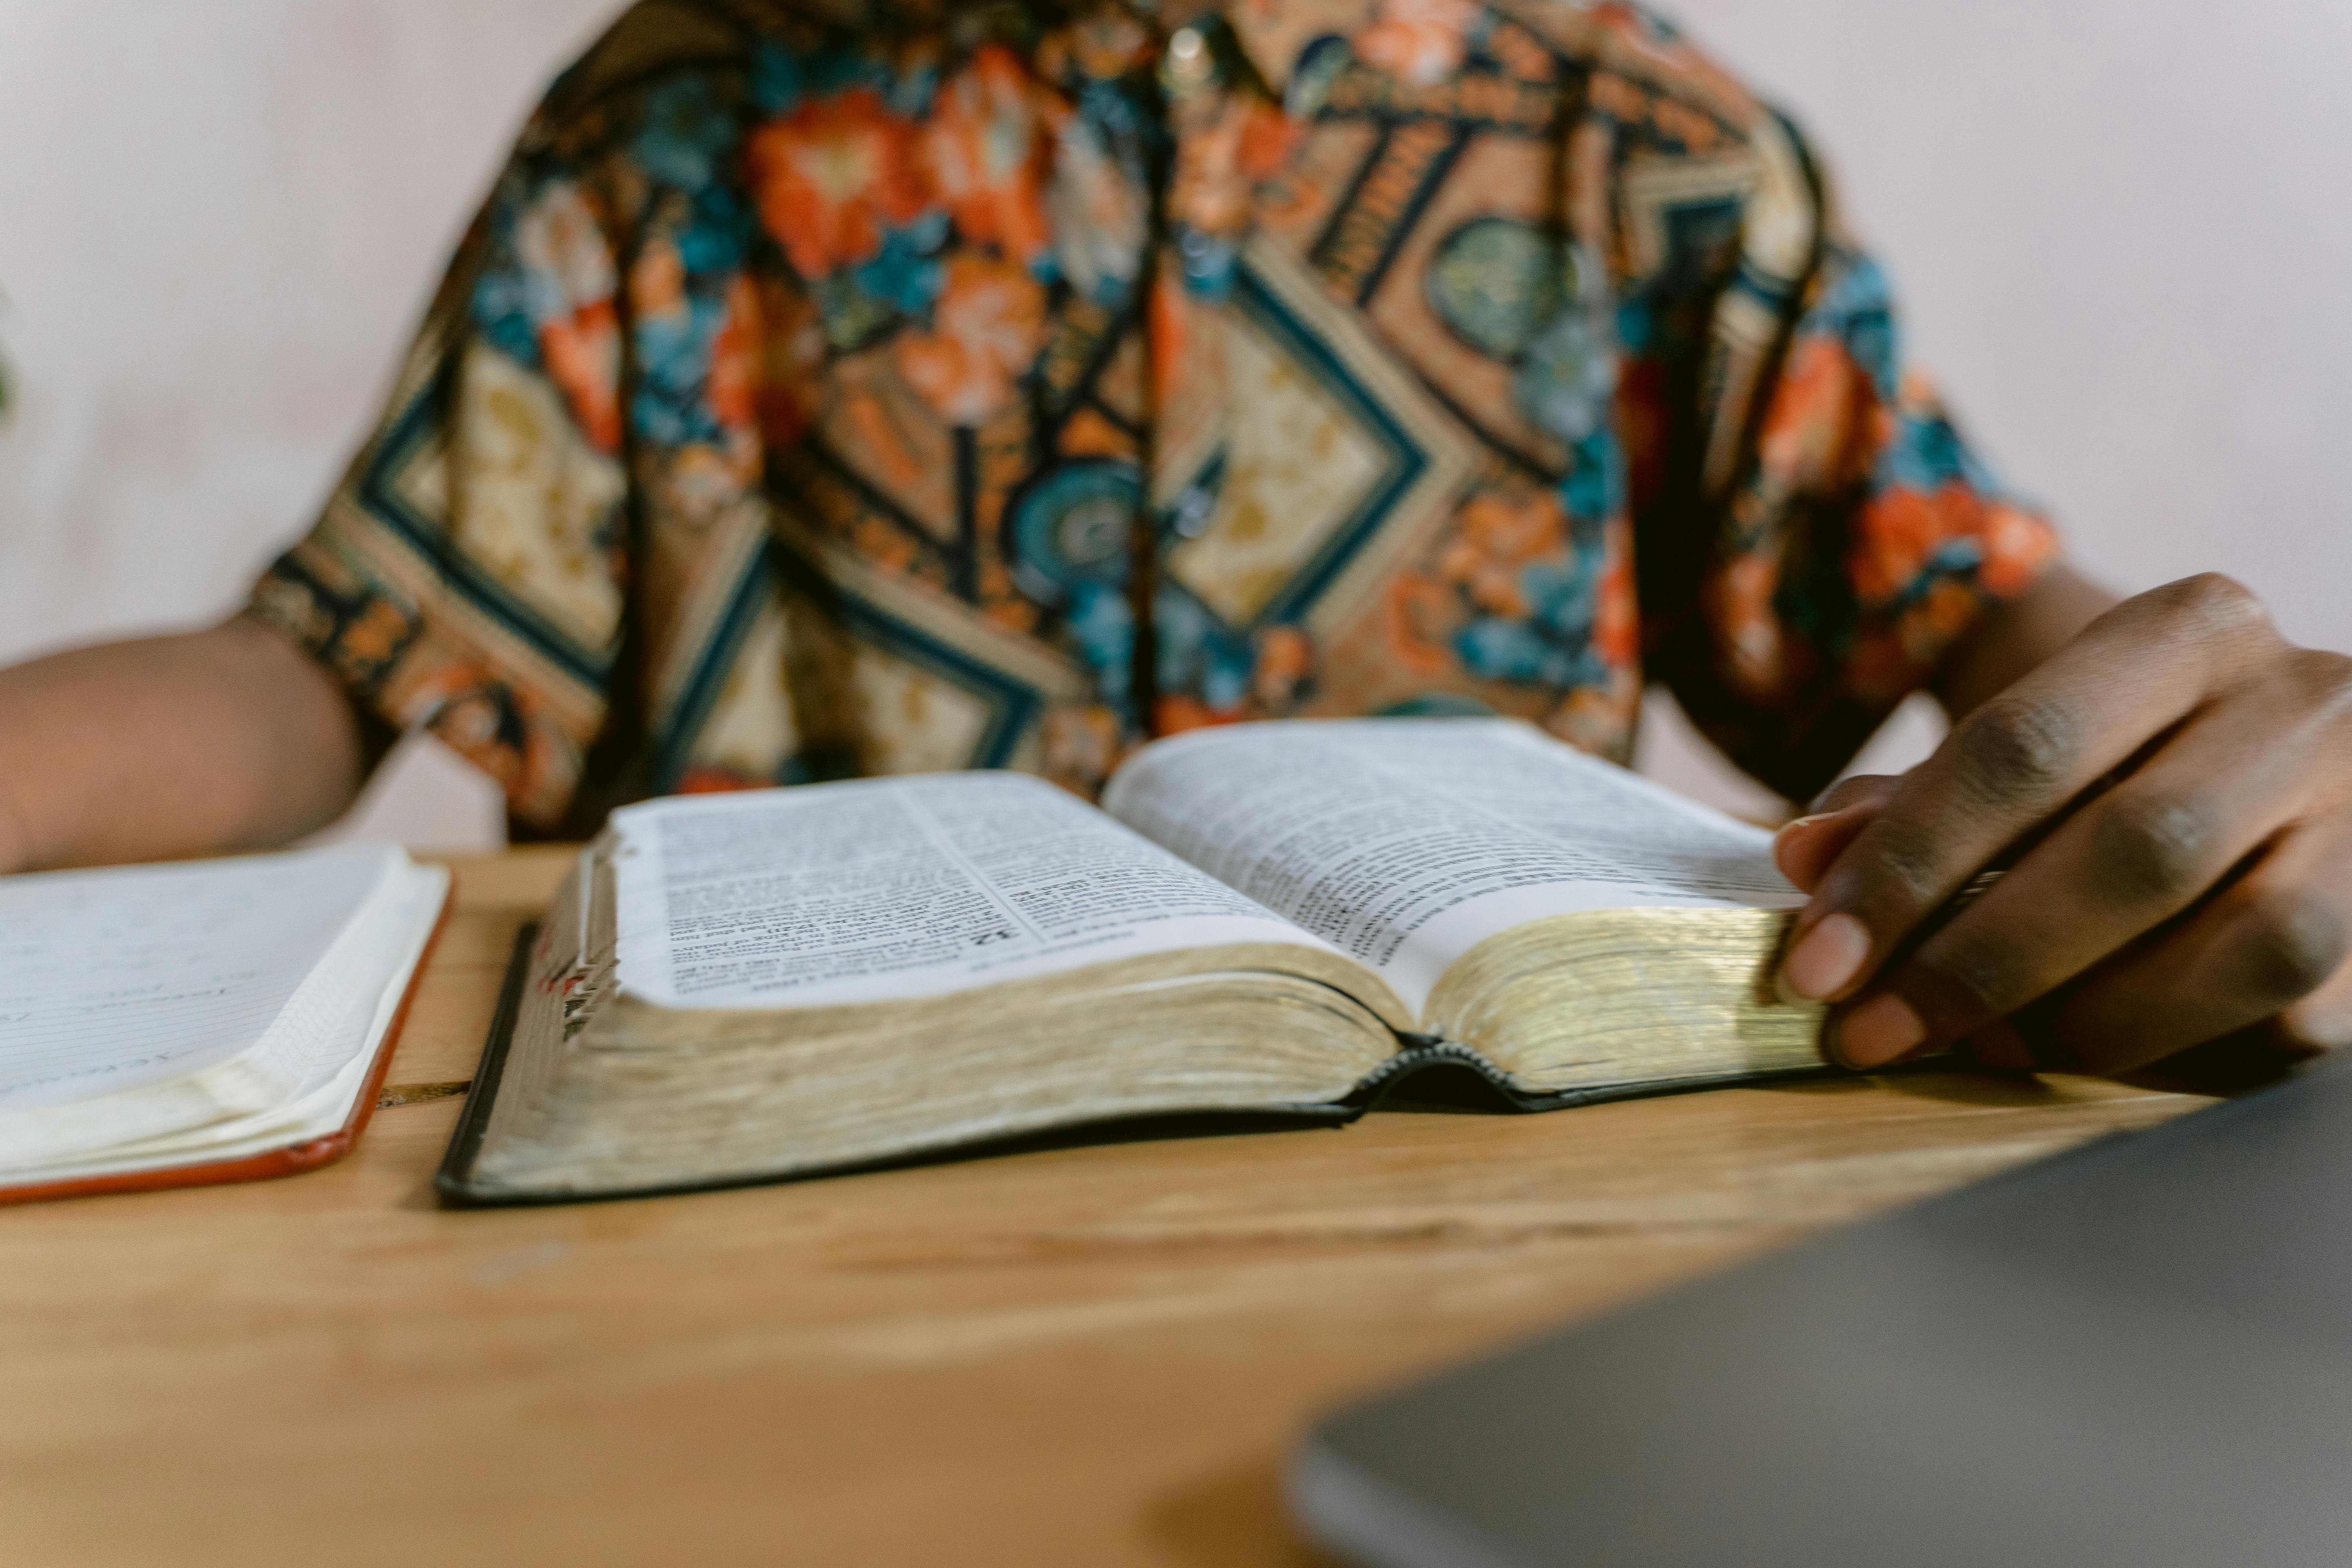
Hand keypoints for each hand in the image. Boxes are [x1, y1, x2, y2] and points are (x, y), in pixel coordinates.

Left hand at [1773, 574, 2351, 1076]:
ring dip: (2085, 1018)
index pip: (2025, 746)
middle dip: (1977, 959)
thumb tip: (1805, 860)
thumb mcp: (2026, 753)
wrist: (2290, 778)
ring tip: (1979, 1048)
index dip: (1906, 863)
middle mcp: (2304, 705)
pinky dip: (2169, 1053)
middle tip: (1868, 1031)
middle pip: (2133, 848)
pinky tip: (2084, 1056)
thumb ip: (1915, 804)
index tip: (1814, 962)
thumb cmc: (2121, 767)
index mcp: (2190, 631)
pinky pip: (2286, 1018)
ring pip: (2239, 945)